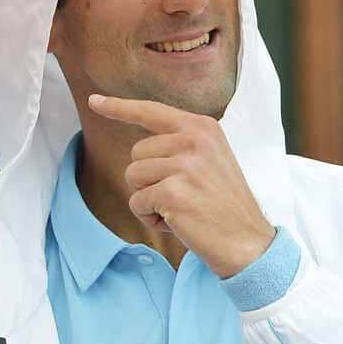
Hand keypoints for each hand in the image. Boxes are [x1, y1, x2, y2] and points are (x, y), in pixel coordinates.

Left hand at [87, 94, 275, 278]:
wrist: (248, 243)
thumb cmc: (222, 205)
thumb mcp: (209, 161)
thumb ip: (180, 145)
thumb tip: (140, 145)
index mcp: (202, 127)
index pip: (151, 111)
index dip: (118, 107)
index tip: (94, 100)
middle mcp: (194, 140)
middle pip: (135, 153)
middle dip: (148, 179)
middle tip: (183, 195)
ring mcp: (184, 165)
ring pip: (132, 177)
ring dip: (149, 199)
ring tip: (182, 208)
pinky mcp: (172, 192)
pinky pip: (136, 202)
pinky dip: (150, 218)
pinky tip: (178, 222)